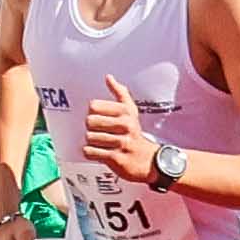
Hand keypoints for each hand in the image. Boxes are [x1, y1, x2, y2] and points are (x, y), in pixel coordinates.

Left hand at [77, 77, 162, 192]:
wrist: (150, 162)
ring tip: (103, 144)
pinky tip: (100, 153)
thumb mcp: (131, 112)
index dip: (94, 114)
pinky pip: (90, 152)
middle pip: (89, 122)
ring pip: (89, 137)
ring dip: (92, 142)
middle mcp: (125, 126)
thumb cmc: (135, 135)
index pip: (94, 106)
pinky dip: (91, 153)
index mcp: (126, 112)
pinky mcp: (116, 158)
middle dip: (92, 129)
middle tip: (101, 133)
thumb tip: (108, 77)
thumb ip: (120, 93)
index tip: (101, 119)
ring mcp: (121, 142)